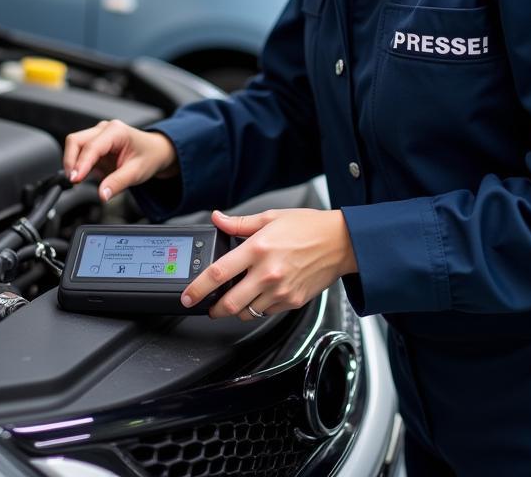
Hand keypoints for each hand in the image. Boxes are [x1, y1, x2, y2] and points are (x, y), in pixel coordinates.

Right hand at [62, 119, 177, 201]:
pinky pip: (79, 153)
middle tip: (73, 181)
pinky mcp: (94, 144)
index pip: (91, 146)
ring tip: (79, 181)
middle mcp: (104, 129)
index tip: (75, 179)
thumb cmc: (149, 156)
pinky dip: (78, 165)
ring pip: (74, 145)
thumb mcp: (136, 173)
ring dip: (73, 163)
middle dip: (71, 161)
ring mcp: (97, 135)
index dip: (80, 164)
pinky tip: (84, 176)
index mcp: (116, 131)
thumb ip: (117, 183)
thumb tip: (101, 195)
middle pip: (76, 141)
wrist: (156, 152)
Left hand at [182, 208, 357, 319]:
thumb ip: (240, 223)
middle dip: (213, 309)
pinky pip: (266, 312)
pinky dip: (257, 307)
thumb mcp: (271, 218)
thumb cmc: (308, 228)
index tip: (189, 295)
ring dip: (236, 309)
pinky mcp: (291, 302)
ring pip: (246, 313)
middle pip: (229, 303)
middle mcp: (267, 273)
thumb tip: (218, 219)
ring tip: (236, 298)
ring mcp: (280, 291)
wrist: (341, 243)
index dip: (198, 288)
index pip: (219, 273)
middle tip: (208, 307)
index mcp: (258, 249)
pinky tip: (260, 294)